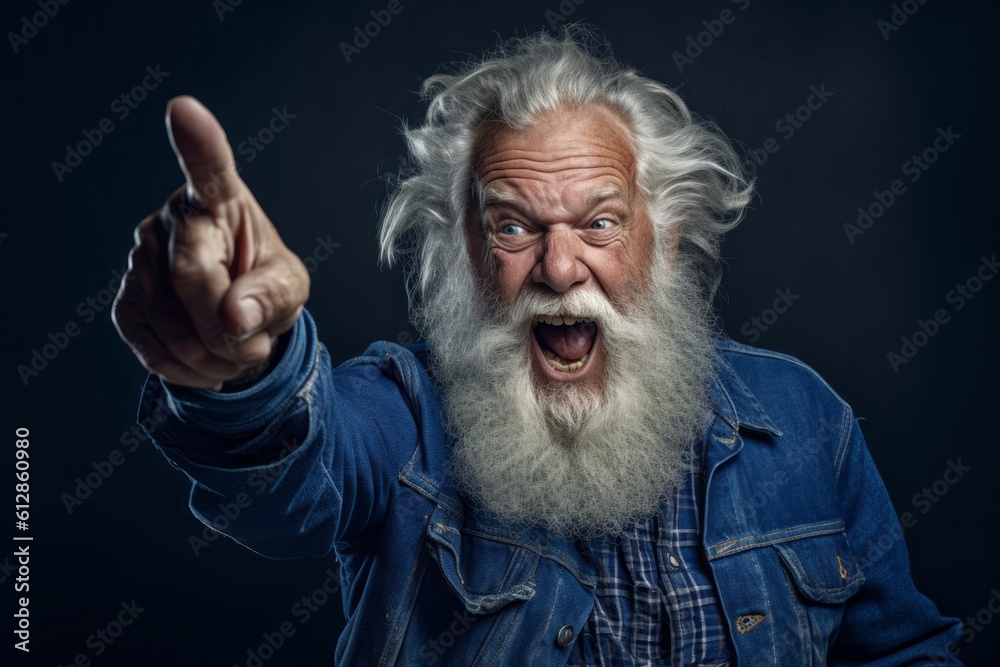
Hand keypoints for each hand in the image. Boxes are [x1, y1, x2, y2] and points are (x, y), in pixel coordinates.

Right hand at [113, 96, 309, 389]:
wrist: (239, 318)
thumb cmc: (267, 285)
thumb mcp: (290, 288)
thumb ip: (270, 298)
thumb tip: (232, 317)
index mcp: (219, 199)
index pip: (208, 169)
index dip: (196, 142)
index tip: (184, 110)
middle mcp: (171, 219)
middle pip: (191, 279)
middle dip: (229, 328)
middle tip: (255, 341)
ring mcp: (139, 258)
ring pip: (169, 323)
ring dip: (212, 356)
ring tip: (236, 350)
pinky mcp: (125, 300)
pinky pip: (151, 347)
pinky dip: (187, 369)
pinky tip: (208, 362)